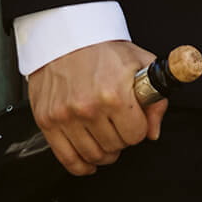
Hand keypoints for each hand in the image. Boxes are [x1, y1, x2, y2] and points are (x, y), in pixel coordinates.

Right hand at [27, 40, 168, 176]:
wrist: (66, 36)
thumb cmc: (104, 49)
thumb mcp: (141, 64)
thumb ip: (155, 100)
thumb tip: (153, 133)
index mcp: (115, 94)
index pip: (136, 135)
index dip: (139, 128)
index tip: (135, 120)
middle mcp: (88, 108)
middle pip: (115, 147)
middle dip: (122, 139)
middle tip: (119, 125)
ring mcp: (64, 116)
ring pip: (93, 155)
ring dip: (104, 152)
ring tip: (105, 138)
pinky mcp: (46, 120)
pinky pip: (66, 158)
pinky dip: (80, 165)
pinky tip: (89, 162)